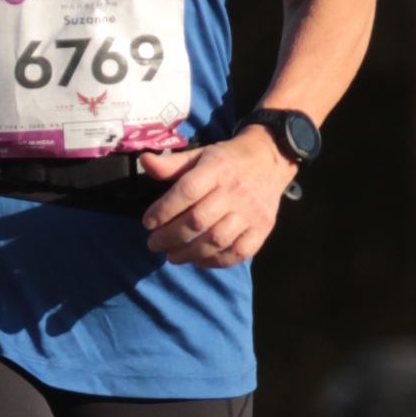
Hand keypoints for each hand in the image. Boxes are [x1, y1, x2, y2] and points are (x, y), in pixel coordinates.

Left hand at [137, 126, 295, 269]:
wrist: (271, 158)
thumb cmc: (228, 159)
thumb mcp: (200, 154)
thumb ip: (172, 164)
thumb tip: (144, 162)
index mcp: (217, 168)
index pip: (186, 192)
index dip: (163, 210)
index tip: (148, 223)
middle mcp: (236, 190)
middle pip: (198, 220)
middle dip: (170, 236)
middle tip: (154, 244)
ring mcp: (252, 211)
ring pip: (217, 240)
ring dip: (189, 253)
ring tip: (172, 256)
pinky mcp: (264, 227)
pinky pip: (240, 252)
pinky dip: (217, 262)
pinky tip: (200, 261)